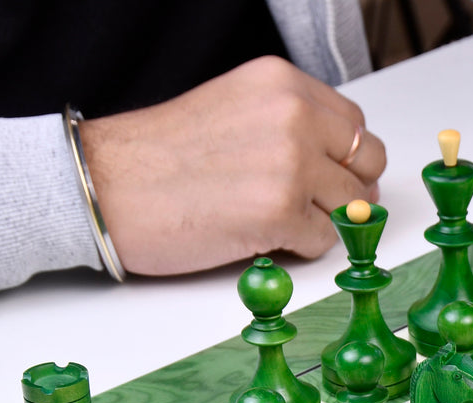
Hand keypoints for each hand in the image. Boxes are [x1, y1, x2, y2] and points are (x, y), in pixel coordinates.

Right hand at [79, 56, 386, 274]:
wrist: (105, 187)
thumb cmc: (157, 157)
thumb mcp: (233, 110)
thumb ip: (288, 125)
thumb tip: (340, 165)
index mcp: (281, 84)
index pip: (353, 123)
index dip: (345, 158)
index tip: (327, 177)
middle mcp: (293, 116)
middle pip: (367, 161)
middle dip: (348, 189)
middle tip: (314, 206)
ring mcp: (291, 164)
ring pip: (353, 205)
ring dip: (324, 221)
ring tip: (277, 221)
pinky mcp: (281, 212)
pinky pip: (325, 242)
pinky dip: (301, 249)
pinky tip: (262, 237)